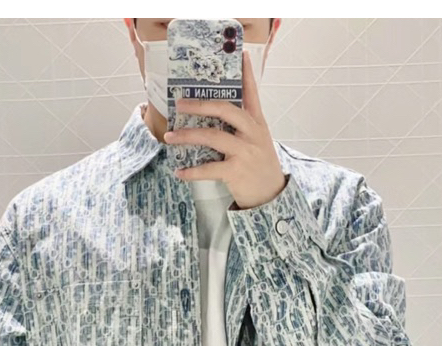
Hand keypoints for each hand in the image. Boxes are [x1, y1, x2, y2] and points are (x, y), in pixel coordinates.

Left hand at [163, 50, 287, 209]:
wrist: (272, 196)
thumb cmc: (260, 166)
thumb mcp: (258, 141)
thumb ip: (242, 127)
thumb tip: (215, 116)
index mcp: (257, 123)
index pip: (252, 93)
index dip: (246, 74)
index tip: (240, 54)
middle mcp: (252, 134)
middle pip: (225, 110)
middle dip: (200, 105)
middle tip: (180, 104)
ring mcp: (245, 152)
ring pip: (212, 137)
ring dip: (187, 136)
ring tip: (170, 136)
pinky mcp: (236, 172)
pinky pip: (209, 169)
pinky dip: (192, 172)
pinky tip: (180, 172)